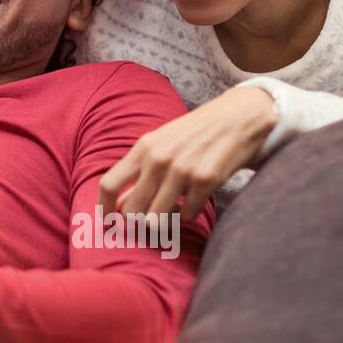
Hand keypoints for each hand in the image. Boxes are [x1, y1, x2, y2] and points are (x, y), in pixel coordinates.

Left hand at [98, 87, 278, 223]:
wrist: (239, 117)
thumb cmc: (195, 133)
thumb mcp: (161, 144)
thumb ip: (139, 172)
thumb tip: (118, 206)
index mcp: (143, 148)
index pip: (109, 184)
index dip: (104, 209)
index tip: (107, 224)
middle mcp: (158, 159)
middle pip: (132, 210)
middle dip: (137, 221)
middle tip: (149, 221)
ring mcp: (182, 170)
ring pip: (157, 219)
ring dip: (164, 220)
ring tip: (174, 208)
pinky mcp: (206, 181)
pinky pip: (187, 215)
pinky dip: (189, 213)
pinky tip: (195, 198)